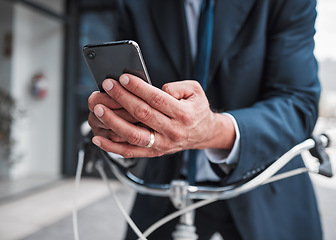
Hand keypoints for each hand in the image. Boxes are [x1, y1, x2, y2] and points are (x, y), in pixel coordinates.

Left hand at [91, 74, 234, 157]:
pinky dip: (112, 148)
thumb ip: (178, 87)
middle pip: (142, 114)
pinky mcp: (154, 152)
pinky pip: (131, 152)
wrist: (204, 133)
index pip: (157, 99)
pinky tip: (98, 139)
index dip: (138, 87)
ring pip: (133, 135)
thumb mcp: (196, 91)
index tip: (123, 77)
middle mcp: (172, 131)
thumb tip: (158, 89)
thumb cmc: (196, 110)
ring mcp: (162, 144)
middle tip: (108, 86)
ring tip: (98, 109)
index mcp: (183, 114)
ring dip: (113, 122)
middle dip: (122, 98)